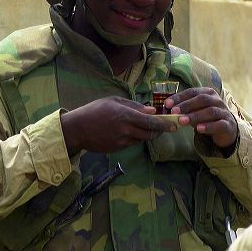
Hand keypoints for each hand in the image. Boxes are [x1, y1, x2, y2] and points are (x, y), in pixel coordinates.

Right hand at [61, 96, 176, 154]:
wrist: (77, 129)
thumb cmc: (94, 110)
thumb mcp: (112, 101)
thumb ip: (133, 106)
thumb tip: (151, 111)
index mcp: (125, 115)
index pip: (151, 122)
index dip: (164, 125)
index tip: (174, 125)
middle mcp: (126, 129)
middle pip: (150, 133)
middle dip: (159, 131)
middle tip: (164, 128)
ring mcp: (122, 141)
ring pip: (142, 139)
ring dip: (147, 134)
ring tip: (146, 128)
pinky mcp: (118, 148)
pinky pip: (132, 143)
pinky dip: (135, 138)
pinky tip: (129, 132)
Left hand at [165, 87, 238, 149]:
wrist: (226, 128)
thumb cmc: (206, 117)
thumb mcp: (194, 110)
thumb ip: (183, 109)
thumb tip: (168, 109)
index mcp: (208, 93)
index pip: (192, 92)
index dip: (179, 97)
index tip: (167, 104)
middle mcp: (217, 100)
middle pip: (202, 99)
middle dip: (186, 105)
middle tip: (173, 112)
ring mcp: (223, 112)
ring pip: (210, 111)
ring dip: (195, 116)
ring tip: (182, 121)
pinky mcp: (227, 125)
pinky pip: (219, 124)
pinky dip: (208, 126)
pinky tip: (198, 129)